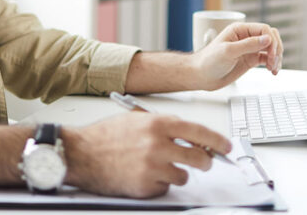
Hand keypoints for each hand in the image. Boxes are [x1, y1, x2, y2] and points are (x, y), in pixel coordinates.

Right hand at [61, 112, 230, 197]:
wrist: (80, 153)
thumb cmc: (106, 135)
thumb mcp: (138, 119)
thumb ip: (166, 125)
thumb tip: (191, 137)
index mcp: (158, 124)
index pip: (200, 133)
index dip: (218, 141)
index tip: (226, 147)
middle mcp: (158, 145)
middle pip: (199, 159)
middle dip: (205, 162)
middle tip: (201, 162)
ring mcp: (152, 168)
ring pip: (184, 177)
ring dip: (177, 174)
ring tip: (159, 167)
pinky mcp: (145, 187)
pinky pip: (165, 188)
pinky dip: (159, 184)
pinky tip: (144, 175)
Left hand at [190, 22, 282, 89]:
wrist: (201, 76)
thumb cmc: (208, 61)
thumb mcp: (228, 51)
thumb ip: (248, 45)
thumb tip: (267, 39)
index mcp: (239, 30)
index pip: (264, 29)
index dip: (271, 40)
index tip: (271, 54)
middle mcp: (246, 37)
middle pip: (271, 37)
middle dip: (276, 48)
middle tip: (273, 61)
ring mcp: (249, 49)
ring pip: (271, 48)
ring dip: (276, 57)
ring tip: (274, 69)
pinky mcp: (250, 60)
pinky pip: (267, 59)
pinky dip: (273, 64)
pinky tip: (272, 71)